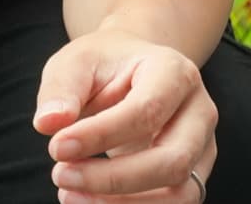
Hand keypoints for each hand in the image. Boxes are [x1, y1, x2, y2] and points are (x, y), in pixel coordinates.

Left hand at [33, 27, 216, 201]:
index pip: (146, 111)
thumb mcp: (76, 62)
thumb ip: (61, 90)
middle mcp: (199, 111)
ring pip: (180, 194)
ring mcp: (202, 147)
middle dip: (113, 179)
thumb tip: (47, 124)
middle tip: (61, 176)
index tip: (56, 147)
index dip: (100, 136)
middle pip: (173, 160)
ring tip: (70, 196)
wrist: (131, 69)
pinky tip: (90, 202)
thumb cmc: (103, 64)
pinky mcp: (194, 174)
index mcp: (174, 72)